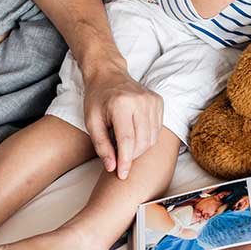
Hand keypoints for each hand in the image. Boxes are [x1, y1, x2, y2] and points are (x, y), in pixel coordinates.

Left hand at [83, 64, 163, 179]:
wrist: (109, 75)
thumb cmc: (97, 99)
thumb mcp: (91, 122)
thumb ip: (102, 145)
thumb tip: (112, 167)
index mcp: (121, 104)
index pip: (127, 140)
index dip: (125, 160)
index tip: (122, 175)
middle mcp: (140, 101)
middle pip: (142, 141)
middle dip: (132, 156)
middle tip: (120, 160)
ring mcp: (152, 100)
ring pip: (152, 137)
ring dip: (140, 149)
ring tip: (126, 147)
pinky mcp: (159, 101)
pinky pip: (157, 129)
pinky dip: (147, 138)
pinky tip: (135, 136)